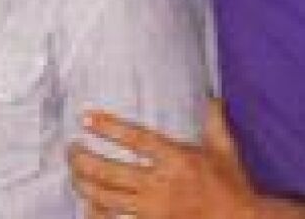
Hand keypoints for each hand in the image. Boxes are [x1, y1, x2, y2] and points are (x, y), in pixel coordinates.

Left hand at [69, 101, 255, 218]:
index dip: (108, 127)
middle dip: (84, 159)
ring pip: (107, 197)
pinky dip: (99, 213)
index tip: (87, 118)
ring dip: (85, 185)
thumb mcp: (225, 150)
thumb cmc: (233, 186)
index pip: (136, 139)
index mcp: (177, 158)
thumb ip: (214, 123)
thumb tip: (212, 97)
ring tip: (74, 173)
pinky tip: (88, 205)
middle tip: (71, 149)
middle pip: (110, 170)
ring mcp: (155, 208)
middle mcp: (162, 183)